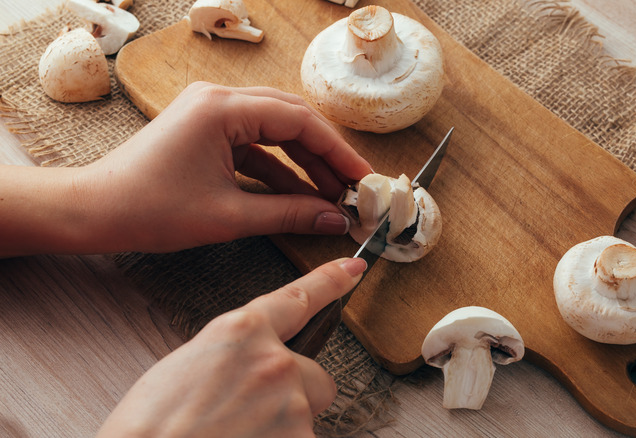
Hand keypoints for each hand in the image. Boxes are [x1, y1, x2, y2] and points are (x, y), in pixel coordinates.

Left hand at [0, 82, 371, 255]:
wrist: (94, 211)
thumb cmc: (150, 209)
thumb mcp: (229, 216)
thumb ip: (289, 214)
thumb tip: (333, 219)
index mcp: (223, 110)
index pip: (299, 121)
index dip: (336, 151)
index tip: (360, 179)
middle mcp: (219, 100)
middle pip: (291, 119)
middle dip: (324, 155)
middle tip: (351, 188)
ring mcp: (211, 113)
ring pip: (274, 132)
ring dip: (303, 164)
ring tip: (331, 196)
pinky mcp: (206, 131)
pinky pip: (253, 145)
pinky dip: (277, 170)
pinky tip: (299, 196)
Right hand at [96, 257, 366, 437]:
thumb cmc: (151, 425)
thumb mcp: (187, 367)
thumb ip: (234, 357)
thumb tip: (250, 371)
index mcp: (240, 332)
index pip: (297, 299)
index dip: (330, 281)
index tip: (353, 270)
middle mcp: (274, 362)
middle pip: (315, 375)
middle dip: (295, 393)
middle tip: (251, 415)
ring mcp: (291, 404)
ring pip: (307, 414)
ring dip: (283, 427)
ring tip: (235, 436)